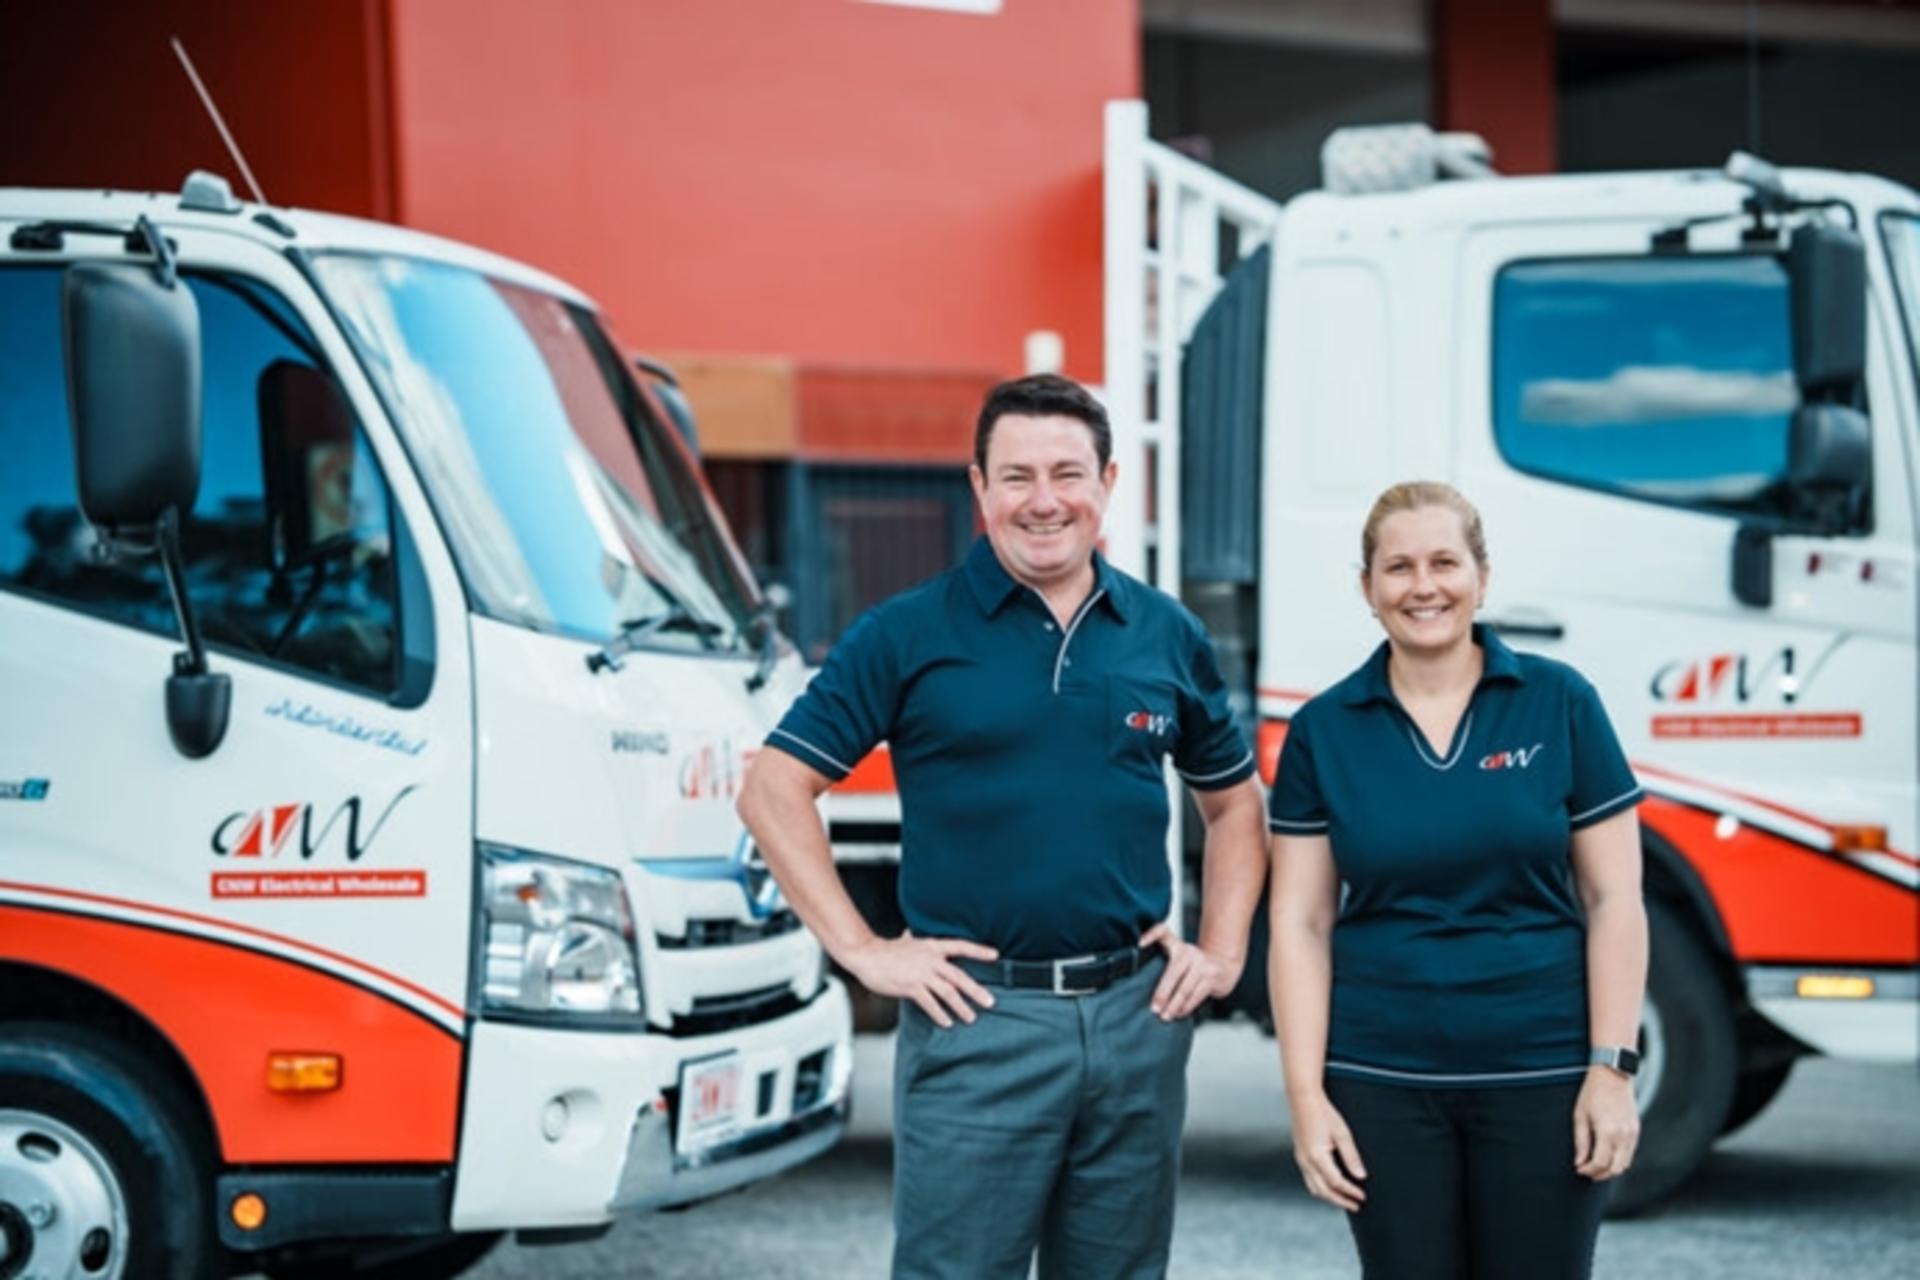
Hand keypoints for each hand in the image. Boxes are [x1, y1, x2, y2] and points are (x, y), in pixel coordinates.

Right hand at [842, 932, 997, 1027]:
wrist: (866, 955)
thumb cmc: (884, 950)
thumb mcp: (905, 941)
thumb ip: (912, 939)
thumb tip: (910, 932)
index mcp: (932, 946)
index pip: (961, 946)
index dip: (978, 950)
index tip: (995, 955)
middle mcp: (930, 959)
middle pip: (959, 976)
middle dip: (976, 990)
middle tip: (990, 1002)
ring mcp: (921, 973)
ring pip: (948, 992)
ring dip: (961, 1007)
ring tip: (970, 1018)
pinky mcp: (911, 987)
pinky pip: (930, 1003)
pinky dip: (940, 1014)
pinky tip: (947, 1022)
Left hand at [1140, 923, 1243, 1020]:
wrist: (1223, 965)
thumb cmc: (1193, 963)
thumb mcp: (1178, 951)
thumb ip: (1160, 948)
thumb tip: (1141, 954)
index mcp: (1178, 945)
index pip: (1162, 932)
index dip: (1151, 934)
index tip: (1140, 944)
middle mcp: (1190, 952)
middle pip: (1172, 975)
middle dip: (1162, 994)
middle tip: (1154, 1009)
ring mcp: (1203, 965)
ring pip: (1185, 989)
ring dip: (1174, 1006)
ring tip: (1165, 1016)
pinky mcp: (1212, 978)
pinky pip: (1196, 996)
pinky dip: (1186, 1007)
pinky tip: (1179, 1013)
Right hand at [1290, 1091, 1366, 1210]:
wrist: (1303, 1100)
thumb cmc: (1322, 1112)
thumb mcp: (1342, 1134)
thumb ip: (1351, 1157)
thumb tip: (1360, 1175)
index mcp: (1317, 1156)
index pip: (1336, 1182)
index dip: (1351, 1192)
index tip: (1362, 1197)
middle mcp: (1306, 1161)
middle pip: (1324, 1191)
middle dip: (1340, 1201)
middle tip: (1355, 1205)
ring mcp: (1300, 1160)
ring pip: (1314, 1188)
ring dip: (1329, 1197)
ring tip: (1343, 1200)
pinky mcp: (1299, 1156)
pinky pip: (1308, 1180)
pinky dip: (1320, 1188)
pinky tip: (1329, 1186)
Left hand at [1573, 1066, 1640, 1180]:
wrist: (1613, 1075)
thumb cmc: (1593, 1093)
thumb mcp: (1580, 1115)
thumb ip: (1581, 1142)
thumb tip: (1579, 1162)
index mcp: (1607, 1131)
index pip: (1600, 1163)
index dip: (1589, 1171)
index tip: (1579, 1170)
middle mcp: (1623, 1135)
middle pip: (1615, 1168)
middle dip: (1600, 1175)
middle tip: (1588, 1173)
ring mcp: (1632, 1133)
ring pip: (1625, 1164)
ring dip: (1611, 1169)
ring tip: (1596, 1167)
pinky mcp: (1636, 1130)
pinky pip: (1630, 1153)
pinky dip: (1620, 1160)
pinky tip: (1608, 1156)